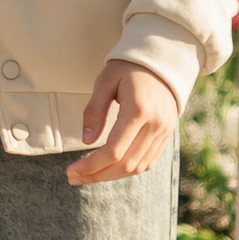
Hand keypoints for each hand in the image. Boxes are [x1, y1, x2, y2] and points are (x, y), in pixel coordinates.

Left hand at [65, 57, 179, 185]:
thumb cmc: (128, 68)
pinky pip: (147, 162)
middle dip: (97, 175)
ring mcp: (164, 132)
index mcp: (139, 110)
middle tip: (73, 178)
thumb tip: (86, 142)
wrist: (163, 61)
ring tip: (87, 176)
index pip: (114, 151)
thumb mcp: (105, 82)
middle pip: (125, 164)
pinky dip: (127, 169)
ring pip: (137, 167)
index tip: (71, 171)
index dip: (91, 166)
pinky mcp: (167, 135)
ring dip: (111, 176)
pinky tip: (108, 168)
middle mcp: (155, 124)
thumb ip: (94, 111)